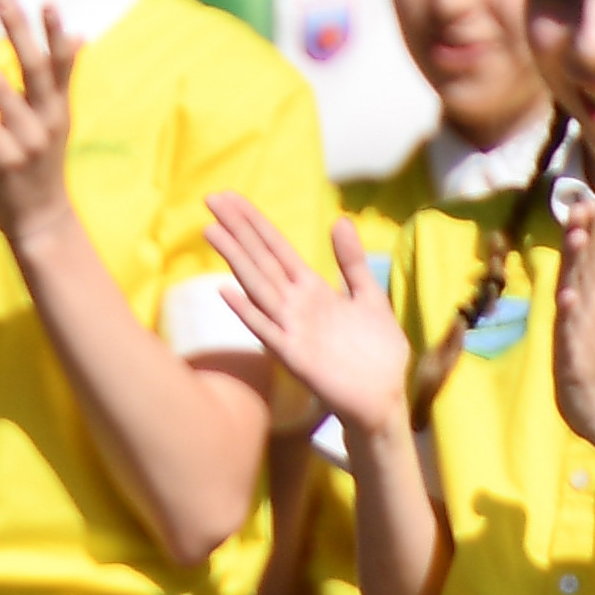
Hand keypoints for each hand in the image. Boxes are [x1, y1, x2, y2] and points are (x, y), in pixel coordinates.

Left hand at [0, 0, 80, 248]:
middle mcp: (48, 121)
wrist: (42, 223)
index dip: (56, 34)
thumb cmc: (42, 168)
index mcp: (60, 111)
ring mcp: (27, 140)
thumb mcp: (57, 124)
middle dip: (21, 32)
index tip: (50, 2)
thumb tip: (77, 38)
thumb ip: (59, 85)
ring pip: (2, 89)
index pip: (63, 65)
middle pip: (36, 68)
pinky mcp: (4, 158)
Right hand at [206, 199, 409, 439]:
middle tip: (211, 199)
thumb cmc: (376, 352)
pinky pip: (266, 330)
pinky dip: (247, 312)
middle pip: (260, 259)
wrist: (384, 397)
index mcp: (311, 289)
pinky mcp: (294, 355)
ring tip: (212, 231)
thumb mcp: (368, 297)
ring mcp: (291, 328)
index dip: (254, 222)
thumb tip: (340, 220)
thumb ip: (351, 262)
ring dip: (235, 259)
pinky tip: (227, 291)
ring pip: (257, 286)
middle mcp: (295, 304)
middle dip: (237, 229)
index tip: (230, 198)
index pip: (275, 248)